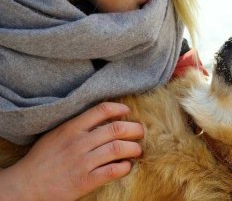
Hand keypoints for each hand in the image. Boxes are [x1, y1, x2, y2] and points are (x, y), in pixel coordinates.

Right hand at [1, 102, 143, 200]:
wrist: (26, 185)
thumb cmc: (43, 158)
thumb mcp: (57, 134)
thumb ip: (79, 125)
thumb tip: (105, 117)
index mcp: (72, 128)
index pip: (102, 110)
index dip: (120, 109)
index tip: (128, 112)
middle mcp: (79, 142)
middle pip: (116, 129)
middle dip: (135, 129)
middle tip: (141, 133)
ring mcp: (83, 162)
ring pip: (118, 148)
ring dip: (134, 148)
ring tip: (138, 150)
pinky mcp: (85, 181)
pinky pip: (113, 171)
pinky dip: (125, 167)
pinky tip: (127, 166)